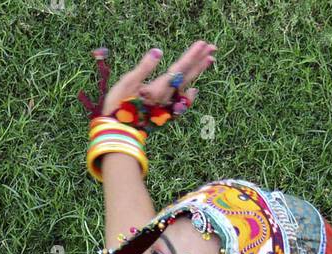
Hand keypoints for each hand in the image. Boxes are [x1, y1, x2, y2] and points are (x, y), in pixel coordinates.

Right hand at [99, 39, 216, 118]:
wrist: (118, 133)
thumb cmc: (118, 106)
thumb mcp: (127, 83)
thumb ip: (144, 68)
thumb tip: (158, 51)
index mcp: (159, 88)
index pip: (179, 69)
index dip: (191, 56)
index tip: (203, 43)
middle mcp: (167, 97)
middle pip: (188, 76)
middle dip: (200, 61)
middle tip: (213, 48)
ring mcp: (167, 106)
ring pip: (187, 86)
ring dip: (197, 72)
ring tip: (209, 60)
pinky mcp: (164, 113)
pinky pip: (181, 103)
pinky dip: (189, 96)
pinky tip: (195, 90)